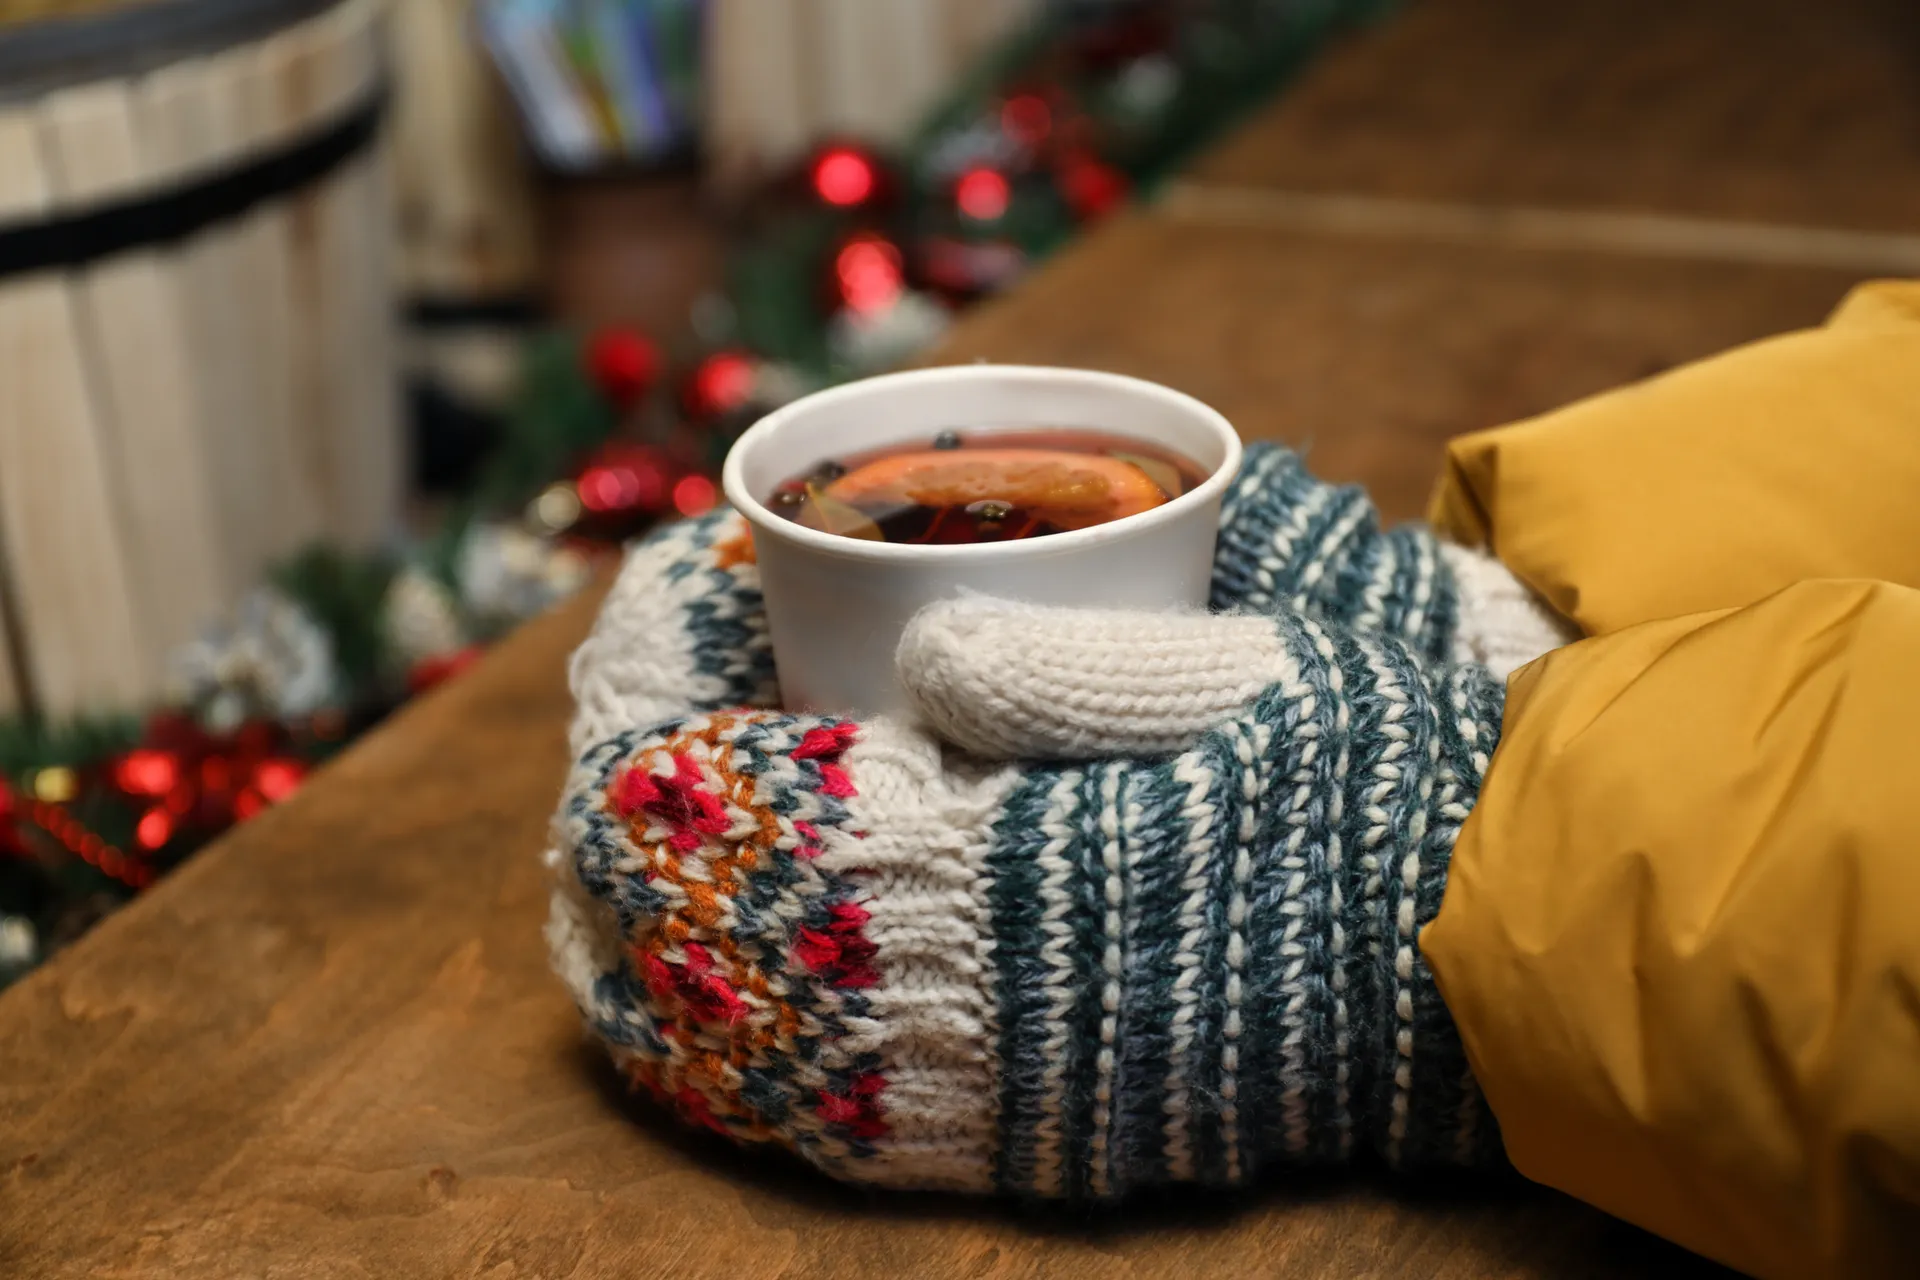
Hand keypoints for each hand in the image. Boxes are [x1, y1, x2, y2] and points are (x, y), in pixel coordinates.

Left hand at [547, 444, 1558, 1195]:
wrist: (1478, 973)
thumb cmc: (1370, 797)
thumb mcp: (1244, 676)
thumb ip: (1067, 667)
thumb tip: (914, 655)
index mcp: (973, 862)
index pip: (700, 779)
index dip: (649, 670)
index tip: (685, 575)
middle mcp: (935, 1001)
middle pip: (664, 912)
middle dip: (624, 781)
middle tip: (653, 681)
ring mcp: (958, 1092)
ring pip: (703, 1032)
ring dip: (643, 911)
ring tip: (652, 804)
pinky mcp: (1003, 1141)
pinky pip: (792, 1111)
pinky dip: (714, 1026)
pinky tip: (712, 961)